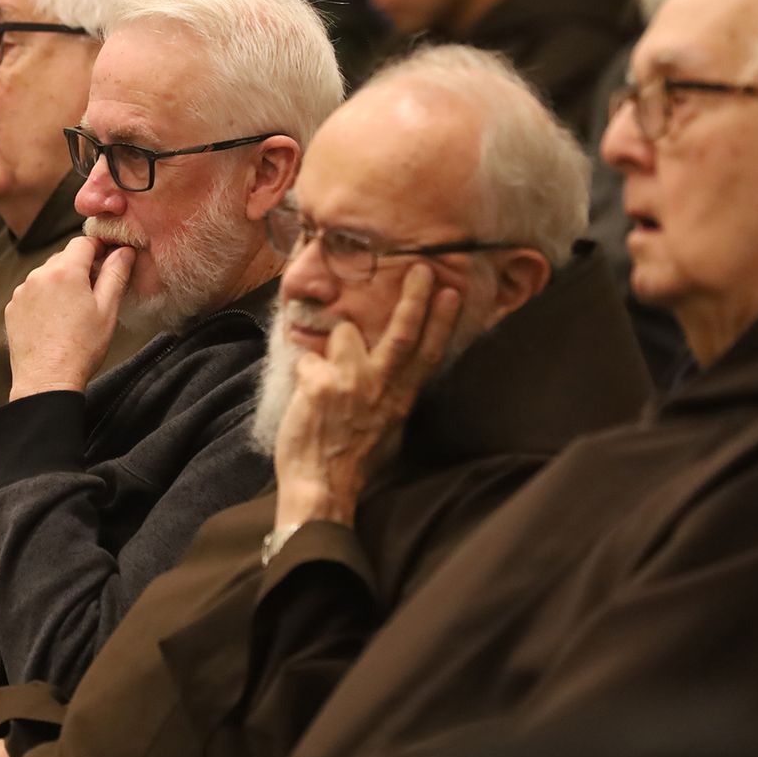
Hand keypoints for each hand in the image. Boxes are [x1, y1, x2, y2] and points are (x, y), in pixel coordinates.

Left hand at [3, 236, 132, 400]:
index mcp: (66, 271)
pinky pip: (32, 293)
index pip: (84, 242)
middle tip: (94, 294)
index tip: (108, 262)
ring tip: (73, 313)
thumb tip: (125, 251)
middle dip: (80, 268)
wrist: (46, 381)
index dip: (99, 249)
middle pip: (64, 258)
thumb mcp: (108, 310)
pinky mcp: (13, 307)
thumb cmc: (81, 348)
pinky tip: (55, 322)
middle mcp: (39, 274)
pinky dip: (44, 299)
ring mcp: (22, 291)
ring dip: (60, 284)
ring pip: (47, 275)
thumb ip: (116, 274)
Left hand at [273, 265, 460, 531]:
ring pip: (343, 334)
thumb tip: (390, 372)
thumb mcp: (387, 429)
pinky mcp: (322, 384)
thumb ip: (389, 395)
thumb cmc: (353, 461)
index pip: (428, 354)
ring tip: (326, 379)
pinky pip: (308, 359)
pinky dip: (305, 373)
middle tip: (421, 268)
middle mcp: (381, 387)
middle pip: (402, 333)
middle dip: (413, 298)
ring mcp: (352, 382)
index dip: (442, 322)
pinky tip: (305, 398)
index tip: (452, 293)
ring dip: (331, 349)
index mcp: (400, 398)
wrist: (322, 488)